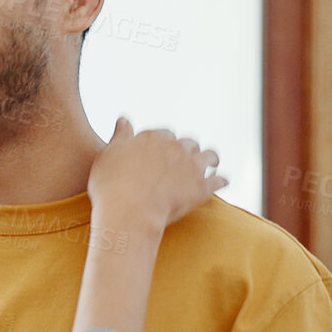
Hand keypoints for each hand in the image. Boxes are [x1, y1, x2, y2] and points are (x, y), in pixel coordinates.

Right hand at [87, 117, 225, 232]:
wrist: (129, 212)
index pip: (164, 134)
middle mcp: (175, 147)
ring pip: (208, 156)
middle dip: (188, 149)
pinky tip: (223, 182)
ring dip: (210, 158)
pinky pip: (219, 180)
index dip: (165, 143)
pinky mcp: (203, 187)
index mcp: (153, 138)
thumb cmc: (111, 186)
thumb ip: (120, 136)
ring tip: (212, 163)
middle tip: (187, 158)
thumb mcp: (108, 155)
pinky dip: (221, 180)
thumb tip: (124, 119)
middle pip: (188, 143)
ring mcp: (191, 166)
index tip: (164, 151)